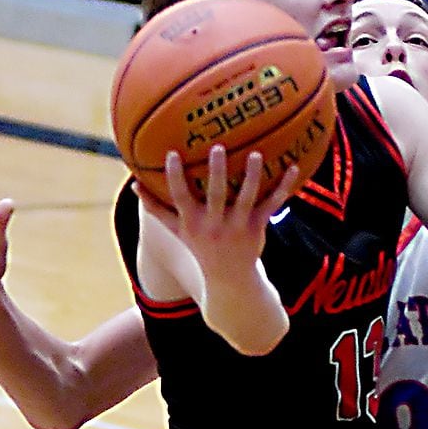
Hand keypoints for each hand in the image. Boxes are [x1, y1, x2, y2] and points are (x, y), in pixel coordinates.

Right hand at [141, 143, 299, 285]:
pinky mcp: (257, 228)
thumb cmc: (200, 247)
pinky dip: (284, 187)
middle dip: (217, 172)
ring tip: (256, 154)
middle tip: (218, 148)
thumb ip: (156, 208)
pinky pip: (272, 205)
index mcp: (194, 222)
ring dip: (252, 176)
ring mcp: (238, 227)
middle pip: (217, 195)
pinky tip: (293, 167)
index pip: (181, 197)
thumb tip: (133, 184)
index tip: (173, 154)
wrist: (230, 280)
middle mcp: (215, 224)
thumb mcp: (177, 231)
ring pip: (247, 198)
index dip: (176, 177)